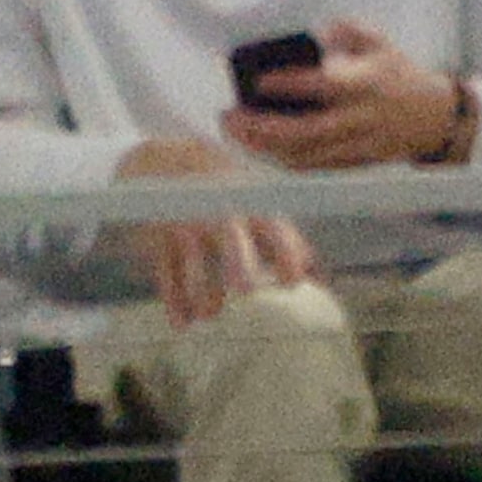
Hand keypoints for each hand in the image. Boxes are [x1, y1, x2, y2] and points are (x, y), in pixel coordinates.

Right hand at [115, 138, 315, 328]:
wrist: (167, 160)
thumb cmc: (228, 192)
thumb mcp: (259, 204)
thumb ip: (290, 241)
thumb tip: (322, 281)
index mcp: (252, 207)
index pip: (275, 234)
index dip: (286, 258)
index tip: (291, 280)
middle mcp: (219, 217)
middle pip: (232, 249)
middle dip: (240, 272)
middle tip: (246, 287)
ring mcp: (186, 228)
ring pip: (197, 271)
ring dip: (205, 298)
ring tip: (210, 313)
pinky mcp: (158, 239)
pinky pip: (166, 276)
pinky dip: (175, 302)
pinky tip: (183, 322)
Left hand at [222, 19, 470, 169]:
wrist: (435, 117)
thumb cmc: (398, 74)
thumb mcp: (377, 41)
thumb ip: (344, 31)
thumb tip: (313, 33)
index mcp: (367, 83)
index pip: (324, 86)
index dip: (289, 85)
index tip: (259, 81)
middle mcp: (362, 118)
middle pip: (307, 131)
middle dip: (263, 128)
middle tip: (230, 117)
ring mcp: (360, 144)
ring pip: (307, 155)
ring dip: (266, 147)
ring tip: (237, 132)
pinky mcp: (358, 162)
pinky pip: (316, 167)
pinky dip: (285, 160)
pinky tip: (263, 147)